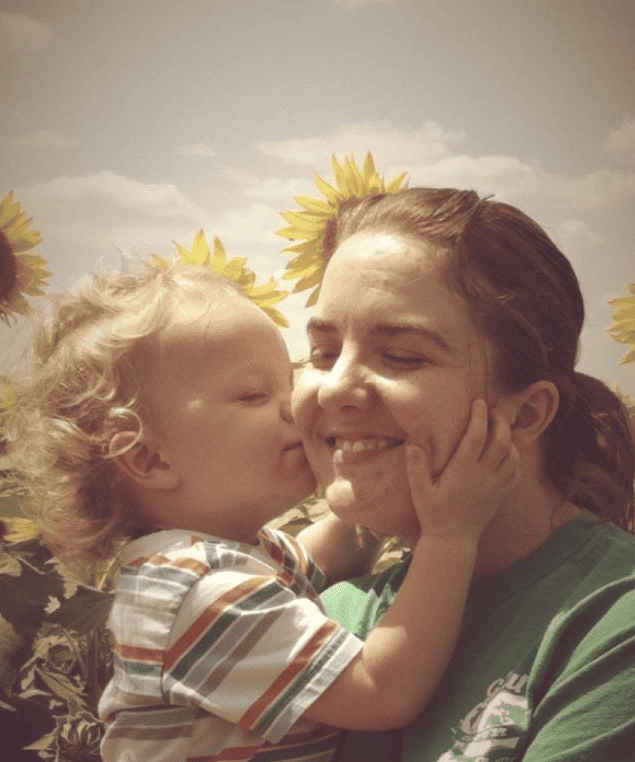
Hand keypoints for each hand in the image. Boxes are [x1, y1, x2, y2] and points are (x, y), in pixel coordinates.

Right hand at [405, 399, 519, 541]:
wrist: (453, 541)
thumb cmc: (434, 514)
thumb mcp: (420, 492)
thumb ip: (416, 469)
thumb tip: (413, 445)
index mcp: (463, 471)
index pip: (476, 437)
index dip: (480, 417)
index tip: (479, 402)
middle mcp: (483, 476)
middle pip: (501, 442)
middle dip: (500, 421)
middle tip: (493, 410)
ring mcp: (495, 486)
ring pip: (512, 455)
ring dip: (509, 438)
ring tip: (500, 427)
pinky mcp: (502, 495)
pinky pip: (517, 472)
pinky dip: (516, 458)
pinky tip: (507, 451)